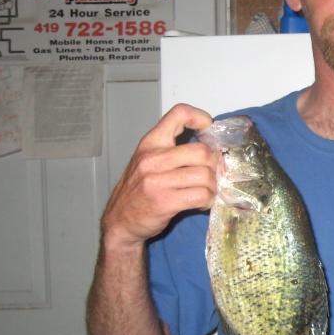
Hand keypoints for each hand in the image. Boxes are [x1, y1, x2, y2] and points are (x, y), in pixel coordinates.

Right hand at [101, 103, 216, 247]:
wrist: (119, 221)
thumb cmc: (138, 190)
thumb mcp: (147, 161)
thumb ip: (173, 150)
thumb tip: (210, 147)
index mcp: (151, 143)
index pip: (179, 113)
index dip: (200, 117)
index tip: (207, 130)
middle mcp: (153, 158)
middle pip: (202, 151)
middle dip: (214, 165)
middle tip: (212, 175)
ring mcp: (157, 180)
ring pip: (205, 175)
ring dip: (213, 186)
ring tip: (207, 191)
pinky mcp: (164, 202)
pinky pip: (201, 195)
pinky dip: (208, 200)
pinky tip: (202, 203)